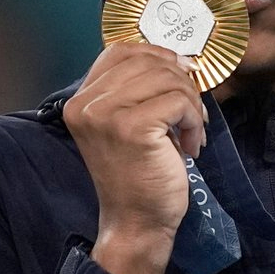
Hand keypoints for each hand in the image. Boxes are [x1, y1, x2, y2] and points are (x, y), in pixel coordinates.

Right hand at [63, 43, 205, 273]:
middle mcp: (85, 104)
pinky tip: (191, 144)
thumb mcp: (127, 123)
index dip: (157, 56)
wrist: (135, 222)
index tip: (180, 78)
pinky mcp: (133, 128)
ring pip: (167, 79)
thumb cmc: (138, 174)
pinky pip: (179, 101)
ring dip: (191, 104)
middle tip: (191, 114)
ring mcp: (106, 115)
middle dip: (181, 82)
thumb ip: (137, 89)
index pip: (121, 51)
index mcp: (79, 100)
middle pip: (148, 61)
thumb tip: (179, 58)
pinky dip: (194, 120)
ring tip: (191, 132)